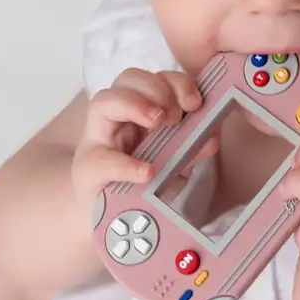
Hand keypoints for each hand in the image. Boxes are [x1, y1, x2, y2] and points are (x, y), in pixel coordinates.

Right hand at [71, 68, 217, 212]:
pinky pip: (102, 159)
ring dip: (134, 104)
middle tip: (173, 116)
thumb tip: (211, 139)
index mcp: (140, 111)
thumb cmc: (141, 185)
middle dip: (156, 89)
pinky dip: (127, 164)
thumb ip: (191, 151)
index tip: (194, 102)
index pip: (154, 78)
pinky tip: (146, 172)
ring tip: (158, 124)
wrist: (112, 220)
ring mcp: (98, 141)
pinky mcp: (88, 170)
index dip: (175, 82)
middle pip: (128, 78)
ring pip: (103, 101)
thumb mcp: (173, 166)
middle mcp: (116, 118)